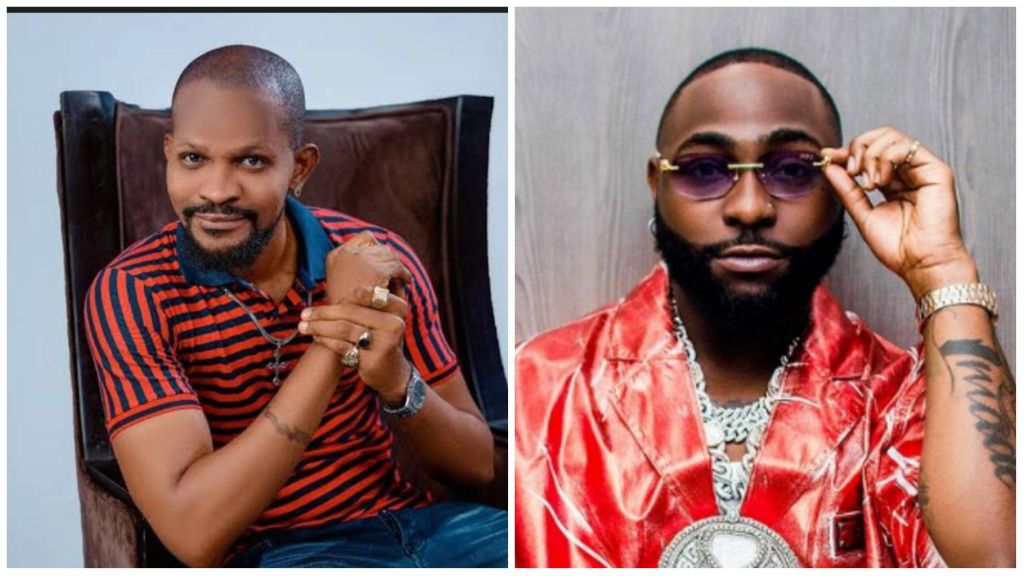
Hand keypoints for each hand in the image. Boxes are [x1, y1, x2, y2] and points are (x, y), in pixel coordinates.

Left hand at [299, 285, 411, 402]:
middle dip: (323, 312)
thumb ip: (362, 306)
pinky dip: (326, 340)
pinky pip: (342, 346)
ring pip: (344, 328)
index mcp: (397, 309)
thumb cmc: (379, 339)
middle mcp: (394, 324)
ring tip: (303, 326)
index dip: (344, 297)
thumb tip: (330, 298)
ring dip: (319, 326)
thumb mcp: (379, 320)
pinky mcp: (372, 360)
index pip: (366, 295)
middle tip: (304, 314)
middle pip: (350, 311)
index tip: (325, 302)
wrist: (392, 372)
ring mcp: (384, 343)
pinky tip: (317, 337)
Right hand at [325, 231, 411, 303]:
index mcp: (335, 256)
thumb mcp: (341, 285)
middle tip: (396, 270)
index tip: (382, 259)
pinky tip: (407, 281)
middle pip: (380, 246)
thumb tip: (382, 256)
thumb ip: (353, 271)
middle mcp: (347, 253)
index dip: (377, 248)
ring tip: (402, 276)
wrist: (343, 325)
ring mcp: (361, 260)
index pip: (365, 238)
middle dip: (388, 258)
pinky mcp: (377, 272)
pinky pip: (398, 268)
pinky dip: (404, 274)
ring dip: (396, 266)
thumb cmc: (344, 308)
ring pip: (390, 256)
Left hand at [821, 127, 978, 298]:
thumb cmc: (898, 247)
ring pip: (891, 137)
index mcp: (892, 181)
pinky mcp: (936, 170)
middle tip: (851, 171)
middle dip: (857, 149)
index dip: (846, 151)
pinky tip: (881, 181)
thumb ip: (847, 189)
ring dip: (870, 155)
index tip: (826, 156)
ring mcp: (922, 169)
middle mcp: (908, 172)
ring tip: (869, 183)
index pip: (868, 153)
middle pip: (879, 137)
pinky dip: (885, 158)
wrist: (920, 263)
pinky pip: (907, 146)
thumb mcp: (862, 214)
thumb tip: (829, 165)